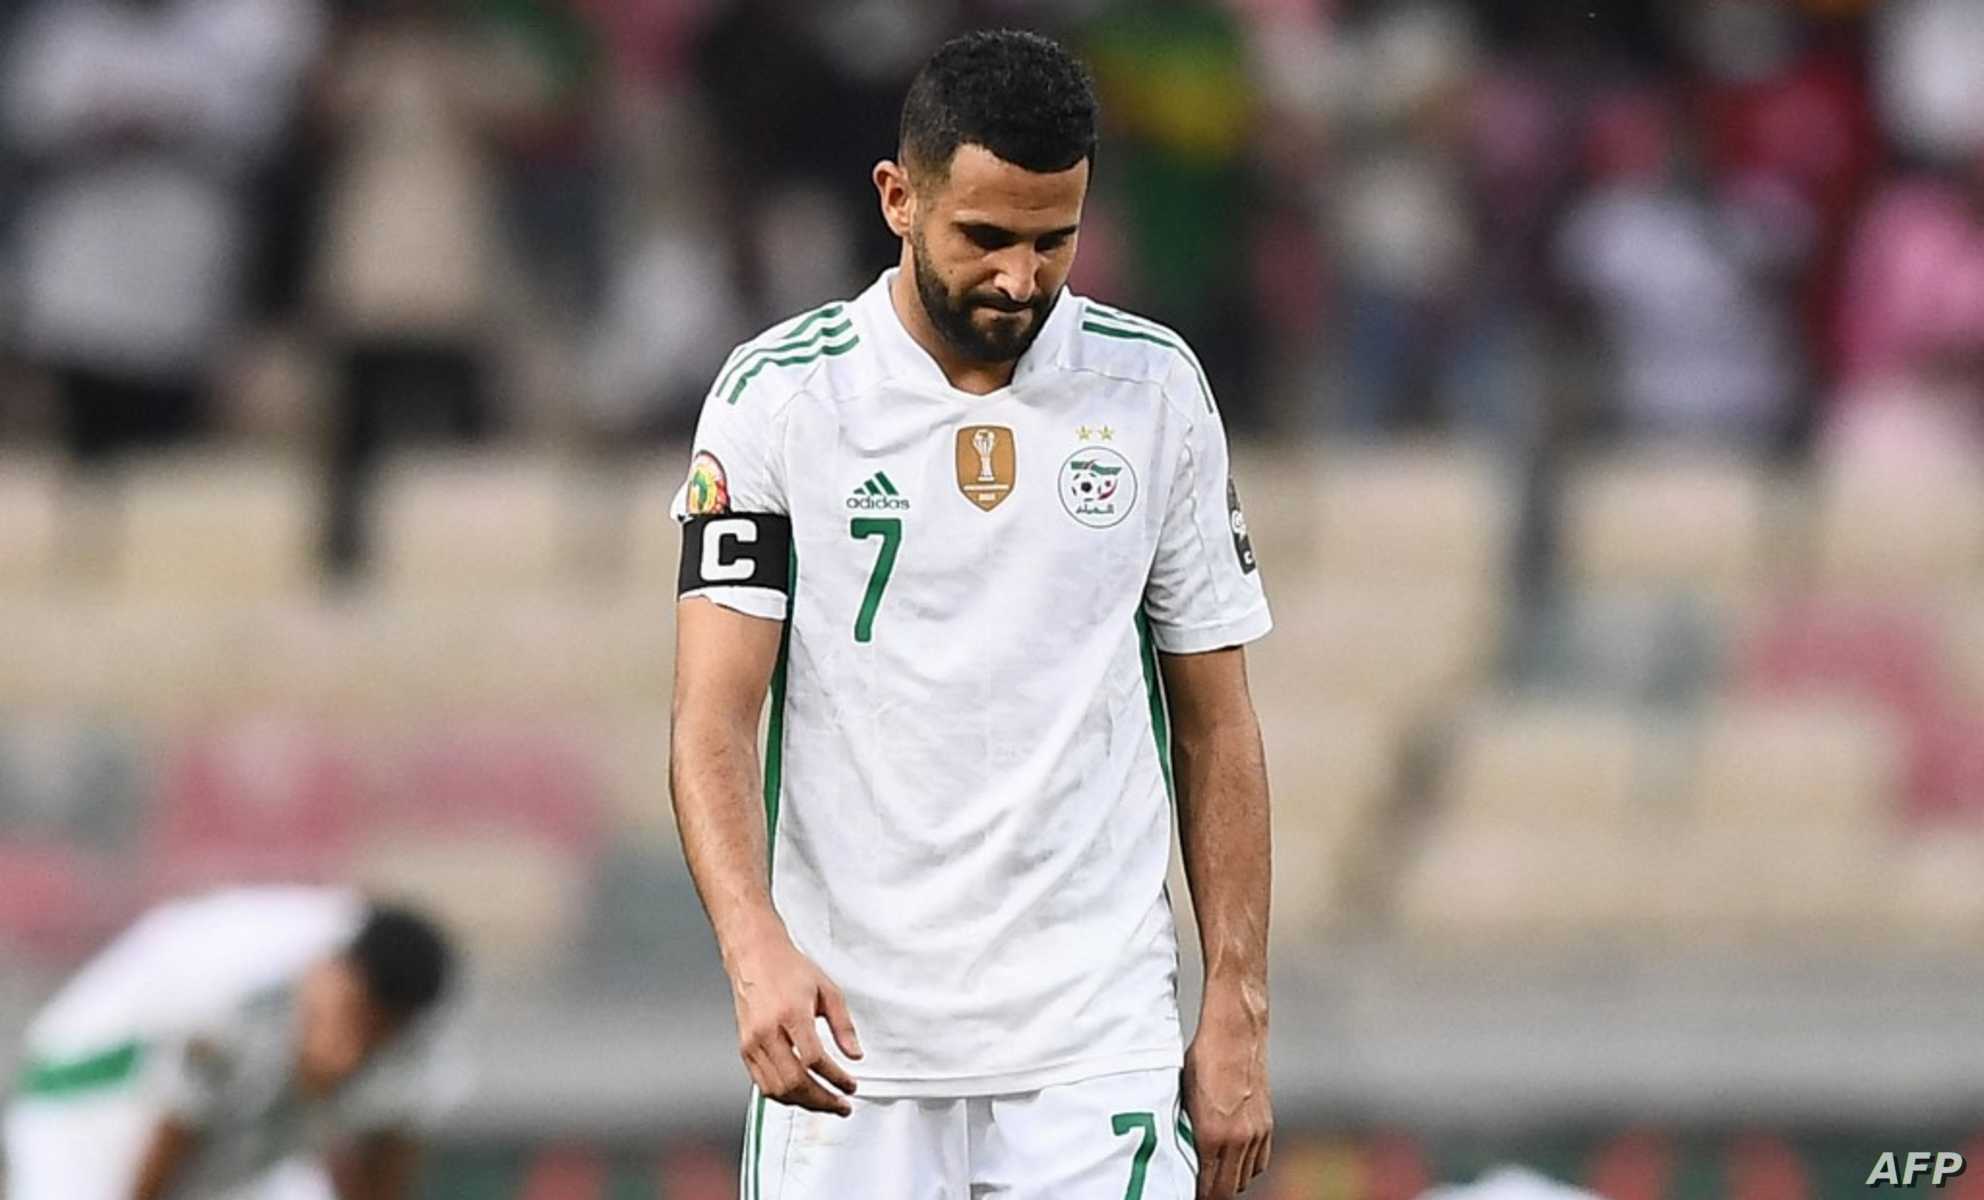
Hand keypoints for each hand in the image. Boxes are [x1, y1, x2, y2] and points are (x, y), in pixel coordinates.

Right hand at [726, 925, 863, 1115]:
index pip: (815, 1060)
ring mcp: (752, 1043)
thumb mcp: (828, 990)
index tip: (850, 1085)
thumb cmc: (788, 969)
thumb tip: (854, 1054)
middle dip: (822, 1100)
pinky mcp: (744, 1049)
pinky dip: (783, 1095)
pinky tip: (800, 1095)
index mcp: (791, 1014)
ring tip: (824, 1103)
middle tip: (840, 1105)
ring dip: (804, 1103)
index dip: (836, 1079)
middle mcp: (767, 1031)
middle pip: (794, 1082)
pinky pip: (762, 1084)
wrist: (755, 956)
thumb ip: (844, 1026)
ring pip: (776, 1089)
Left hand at [1183, 982, 1271, 1198]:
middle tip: (1199, 1187)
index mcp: (1213, 1134)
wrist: (1236, 1032)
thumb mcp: (1184, 1096)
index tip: (1187, 1191)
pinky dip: (1247, 1165)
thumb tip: (1180, 1153)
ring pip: (1246, 1177)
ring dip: (1231, 1180)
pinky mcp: (1267, 1124)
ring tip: (1215, 1174)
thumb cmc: (1205, 1057)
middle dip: (1214, 1192)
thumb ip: (1186, 1130)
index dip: (1198, 1194)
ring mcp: (1257, 1132)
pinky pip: (1260, 1160)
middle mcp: (1239, 1138)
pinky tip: (1234, 1158)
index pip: (1209, 1187)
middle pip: (1230, 1189)